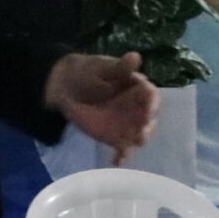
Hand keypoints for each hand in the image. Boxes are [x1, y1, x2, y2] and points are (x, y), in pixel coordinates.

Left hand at [46, 51, 160, 163]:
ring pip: (138, 134)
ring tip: (131, 144)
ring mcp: (128, 124)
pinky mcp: (116, 137)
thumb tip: (134, 56)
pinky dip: (122, 156)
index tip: (149, 109)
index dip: (152, 103)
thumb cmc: (88, 72)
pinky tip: (117, 161)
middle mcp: (137, 108)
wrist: (66, 87)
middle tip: (141, 132)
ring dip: (137, 140)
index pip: (151, 96)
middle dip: (147, 126)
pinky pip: (123, 148)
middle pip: (149, 119)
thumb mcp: (101, 67)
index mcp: (138, 88)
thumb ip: (119, 67)